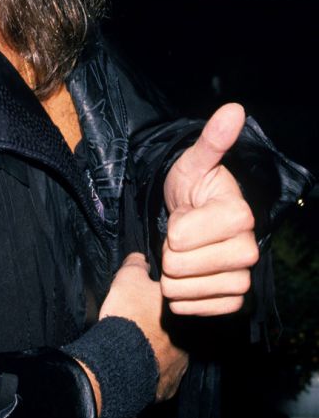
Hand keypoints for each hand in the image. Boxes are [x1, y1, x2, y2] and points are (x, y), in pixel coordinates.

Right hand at [99, 253, 188, 401]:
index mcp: (186, 313)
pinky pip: (162, 376)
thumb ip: (137, 265)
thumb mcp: (128, 278)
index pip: (183, 302)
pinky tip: (136, 364)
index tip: (150, 300)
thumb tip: (141, 257)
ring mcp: (181, 366)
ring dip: (159, 350)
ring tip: (137, 345)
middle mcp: (190, 340)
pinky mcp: (168, 386)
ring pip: (173, 355)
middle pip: (180, 330)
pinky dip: (151, 371)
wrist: (118, 358)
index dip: (165, 300)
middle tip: (144, 323)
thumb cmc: (128, 315)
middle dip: (165, 327)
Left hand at [162, 103, 258, 316]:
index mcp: (239, 215)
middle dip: (168, 251)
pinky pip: (192, 308)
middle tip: (181, 237)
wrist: (196, 219)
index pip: (180, 236)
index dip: (172, 226)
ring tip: (183, 255)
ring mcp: (242, 279)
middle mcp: (248, 250)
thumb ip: (212, 140)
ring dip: (171, 275)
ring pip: (182, 289)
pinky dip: (180, 297)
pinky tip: (187, 278)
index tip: (183, 213)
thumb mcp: (194, 162)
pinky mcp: (232, 302)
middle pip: (178, 265)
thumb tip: (233, 109)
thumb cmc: (193, 188)